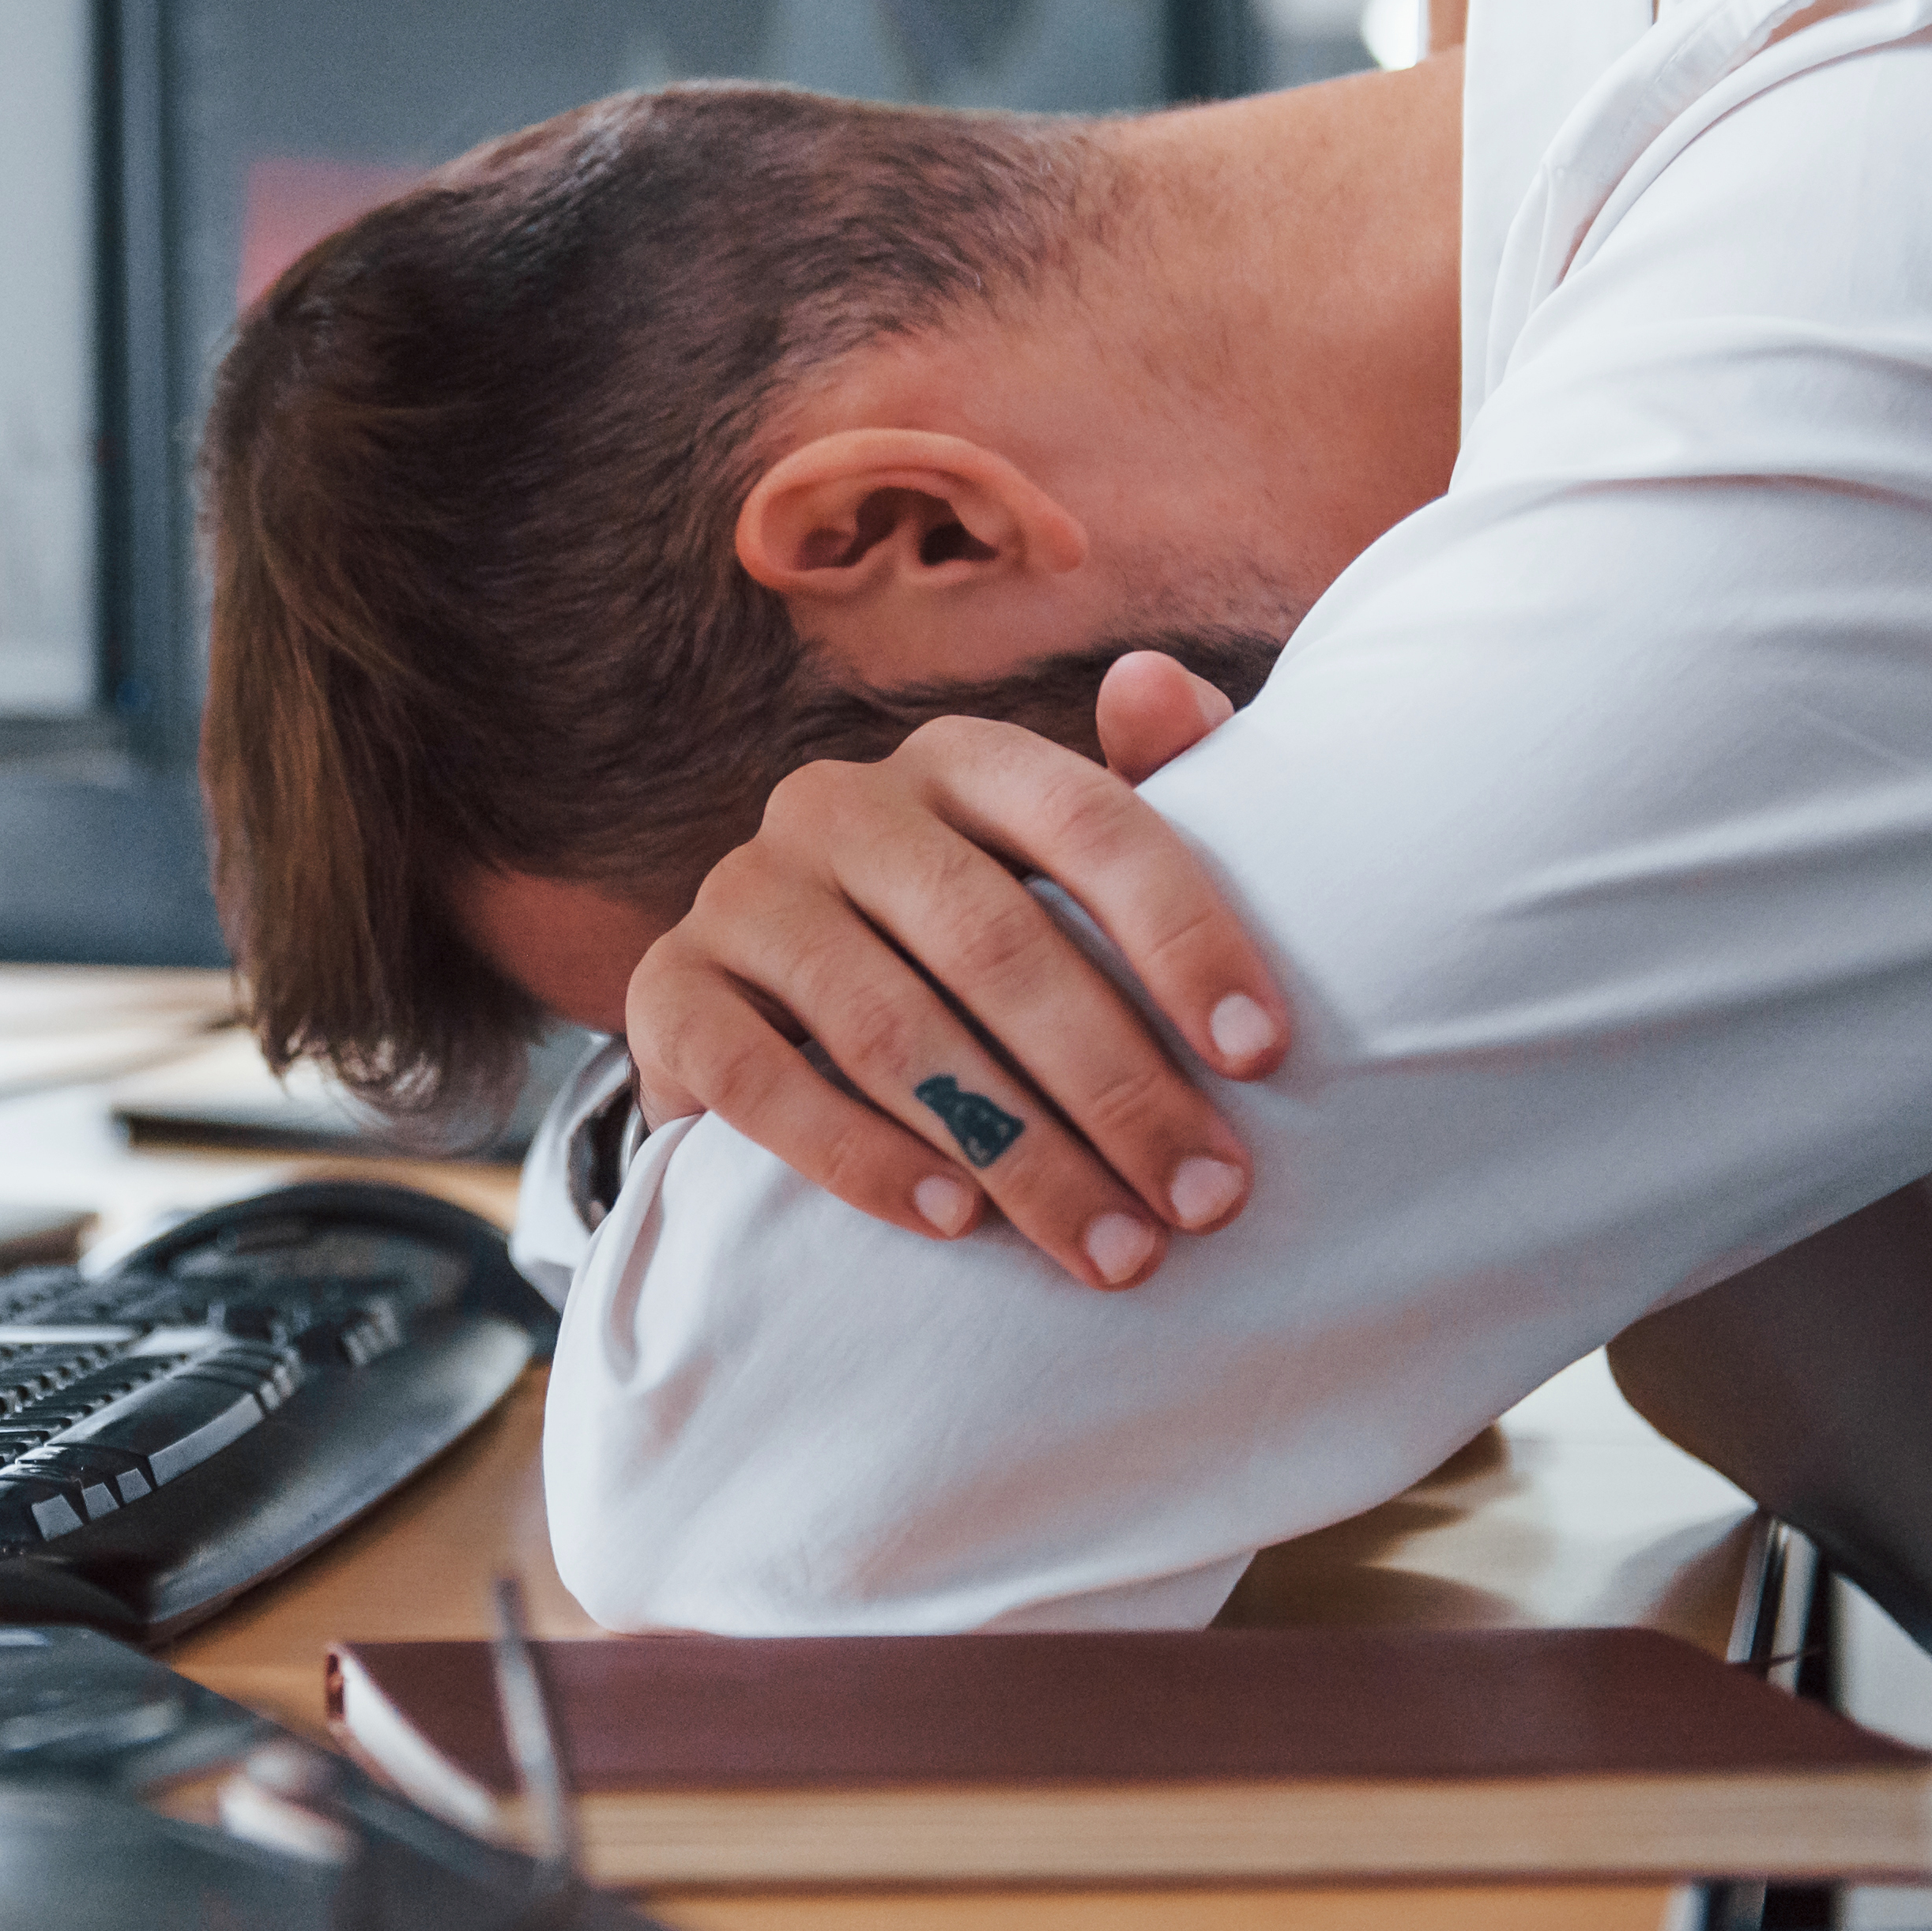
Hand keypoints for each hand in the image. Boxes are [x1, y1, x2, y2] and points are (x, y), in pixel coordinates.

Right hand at [624, 652, 1282, 1285]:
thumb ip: (1141, 794)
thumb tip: (1158, 683)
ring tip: (1107, 1247)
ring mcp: (743, 894)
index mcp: (957, 759)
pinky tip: (952, 1223)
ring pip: (887, 1027)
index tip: (1263, 1055)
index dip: (1182, 933)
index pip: (1086, 822)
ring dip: (1014, 1152)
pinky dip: (863, 1159)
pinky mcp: (668, 989)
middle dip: (1115, 1087)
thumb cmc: (963, 944)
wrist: (770, 1010)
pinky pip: (761, 1080)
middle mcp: (837, 805)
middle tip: (1203, 1200)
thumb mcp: (1057, 872)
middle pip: (994, 944)